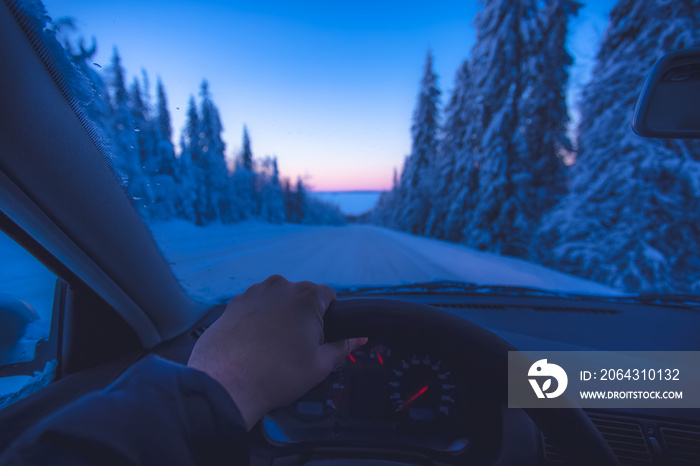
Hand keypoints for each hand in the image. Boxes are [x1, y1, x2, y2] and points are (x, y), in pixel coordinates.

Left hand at [188, 275, 366, 429]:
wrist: (226, 384)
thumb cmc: (276, 375)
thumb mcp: (320, 364)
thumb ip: (343, 347)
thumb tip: (359, 339)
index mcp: (306, 295)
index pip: (329, 295)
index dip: (330, 316)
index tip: (322, 335)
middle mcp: (280, 286)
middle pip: (301, 297)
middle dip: (303, 317)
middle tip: (298, 347)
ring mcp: (254, 292)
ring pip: (277, 301)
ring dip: (280, 317)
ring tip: (274, 348)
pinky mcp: (233, 304)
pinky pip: (255, 307)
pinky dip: (258, 321)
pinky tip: (255, 345)